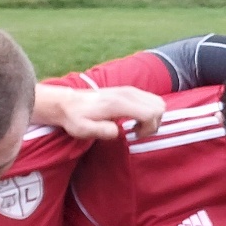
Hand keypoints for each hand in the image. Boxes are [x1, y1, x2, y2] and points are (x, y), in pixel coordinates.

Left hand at [37, 85, 164, 139]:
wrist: (66, 102)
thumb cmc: (75, 118)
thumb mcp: (82, 129)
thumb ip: (102, 131)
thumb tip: (118, 131)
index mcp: (119, 103)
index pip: (150, 113)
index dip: (149, 128)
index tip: (134, 135)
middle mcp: (128, 93)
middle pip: (159, 107)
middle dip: (154, 123)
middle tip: (138, 132)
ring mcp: (130, 90)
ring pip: (158, 102)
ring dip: (153, 117)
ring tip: (137, 126)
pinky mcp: (129, 90)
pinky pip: (151, 99)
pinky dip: (149, 111)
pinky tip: (134, 118)